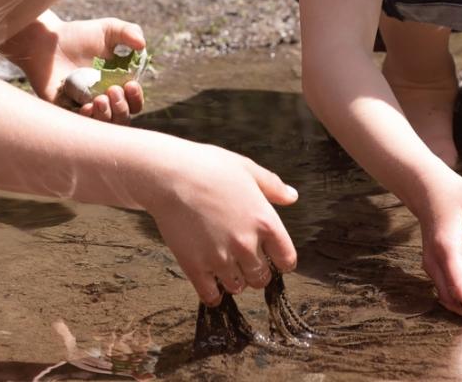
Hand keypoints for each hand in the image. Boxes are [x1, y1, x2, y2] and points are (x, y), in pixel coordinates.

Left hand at [13, 15, 145, 123]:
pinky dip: (87, 120)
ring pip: (104, 125)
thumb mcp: (108, 29)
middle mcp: (103, 99)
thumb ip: (128, 31)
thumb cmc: (78, 34)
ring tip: (99, 99)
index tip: (130, 84)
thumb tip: (143, 45)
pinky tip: (86, 107)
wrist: (46, 41)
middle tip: (113, 89)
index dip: (135, 98)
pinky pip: (80, 125)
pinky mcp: (66, 111)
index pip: (133, 102)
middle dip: (122, 108)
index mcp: (117, 84)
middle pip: (122, 118)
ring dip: (107, 116)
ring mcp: (85, 107)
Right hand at [144, 144, 297, 303]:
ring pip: (237, 287)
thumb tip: (292, 196)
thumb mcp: (247, 169)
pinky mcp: (195, 267)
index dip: (280, 259)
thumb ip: (272, 186)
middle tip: (243, 259)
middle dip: (255, 270)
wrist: (169, 174)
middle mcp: (246, 245)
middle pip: (261, 278)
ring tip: (225, 265)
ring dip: (234, 279)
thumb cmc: (208, 167)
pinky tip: (209, 280)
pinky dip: (212, 292)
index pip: (286, 260)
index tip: (271, 256)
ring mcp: (220, 258)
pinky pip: (211, 295)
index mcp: (265, 221)